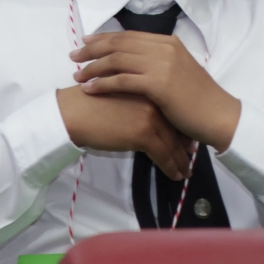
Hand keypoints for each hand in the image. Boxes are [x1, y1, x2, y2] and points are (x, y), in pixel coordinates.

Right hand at [56, 86, 194, 180]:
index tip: (187, 139)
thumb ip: (134, 101)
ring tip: (185, 171)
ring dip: (181, 160)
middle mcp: (152, 100)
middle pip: (175, 126)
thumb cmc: (86, 103)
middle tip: (192, 155)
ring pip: (173, 143)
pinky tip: (176, 176)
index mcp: (146, 87)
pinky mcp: (144, 134)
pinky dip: (172, 168)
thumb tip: (144, 119)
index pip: (170, 109)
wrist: (72, 112)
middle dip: (185, 144)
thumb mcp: (115, 94)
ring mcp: (150, 116)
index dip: (180, 126)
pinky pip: (164, 155)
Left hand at [71, 32, 241, 151]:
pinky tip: (89, 89)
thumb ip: (157, 60)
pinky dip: (102, 83)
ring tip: (76, 74)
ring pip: (116, 60)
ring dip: (93, 67)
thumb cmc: (198, 98)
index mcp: (168, 42)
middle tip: (73, 56)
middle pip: (118, 44)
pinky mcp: (158, 84)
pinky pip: (122, 80)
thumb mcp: (179, 70)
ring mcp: (162, 65)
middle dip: (92, 49)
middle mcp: (164, 49)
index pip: (127, 35)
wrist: (220, 116)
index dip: (103, 38)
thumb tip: (131, 57)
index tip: (85, 41)